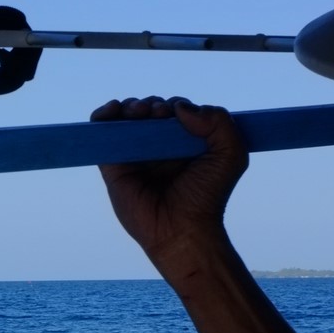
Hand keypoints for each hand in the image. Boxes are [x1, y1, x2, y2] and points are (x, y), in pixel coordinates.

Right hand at [91, 96, 248, 270]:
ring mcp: (134, 155)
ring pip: (125, 118)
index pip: (175, 111)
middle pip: (148, 110)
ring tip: (139, 112)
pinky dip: (103, 116)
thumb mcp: (230, 154)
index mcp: (183, 142)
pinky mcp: (113, 166)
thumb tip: (179, 107)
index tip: (176, 114)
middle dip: (151, 105)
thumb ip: (218, 121)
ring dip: (130, 106)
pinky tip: (112, 110)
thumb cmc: (207, 196)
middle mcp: (158, 147)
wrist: (182, 228)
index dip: (174, 106)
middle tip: (157, 114)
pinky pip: (102, 135)